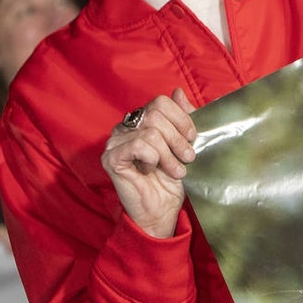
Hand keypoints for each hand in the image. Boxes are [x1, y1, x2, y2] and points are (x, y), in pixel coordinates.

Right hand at [101, 88, 197, 238]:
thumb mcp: (183, 144)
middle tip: (187, 158)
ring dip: (169, 155)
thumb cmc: (171, 179)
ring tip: (174, 171)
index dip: (181, 119)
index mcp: (141, 121)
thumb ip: (182, 118)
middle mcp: (125, 127)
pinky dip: (153, 159)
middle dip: (178, 139)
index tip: (192, 138)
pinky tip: (151, 171)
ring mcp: (115, 142)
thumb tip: (179, 91)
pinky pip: (139, 146)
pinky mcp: (111, 158)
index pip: (161, 102)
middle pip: (156, 115)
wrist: (161, 210)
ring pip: (150, 132)